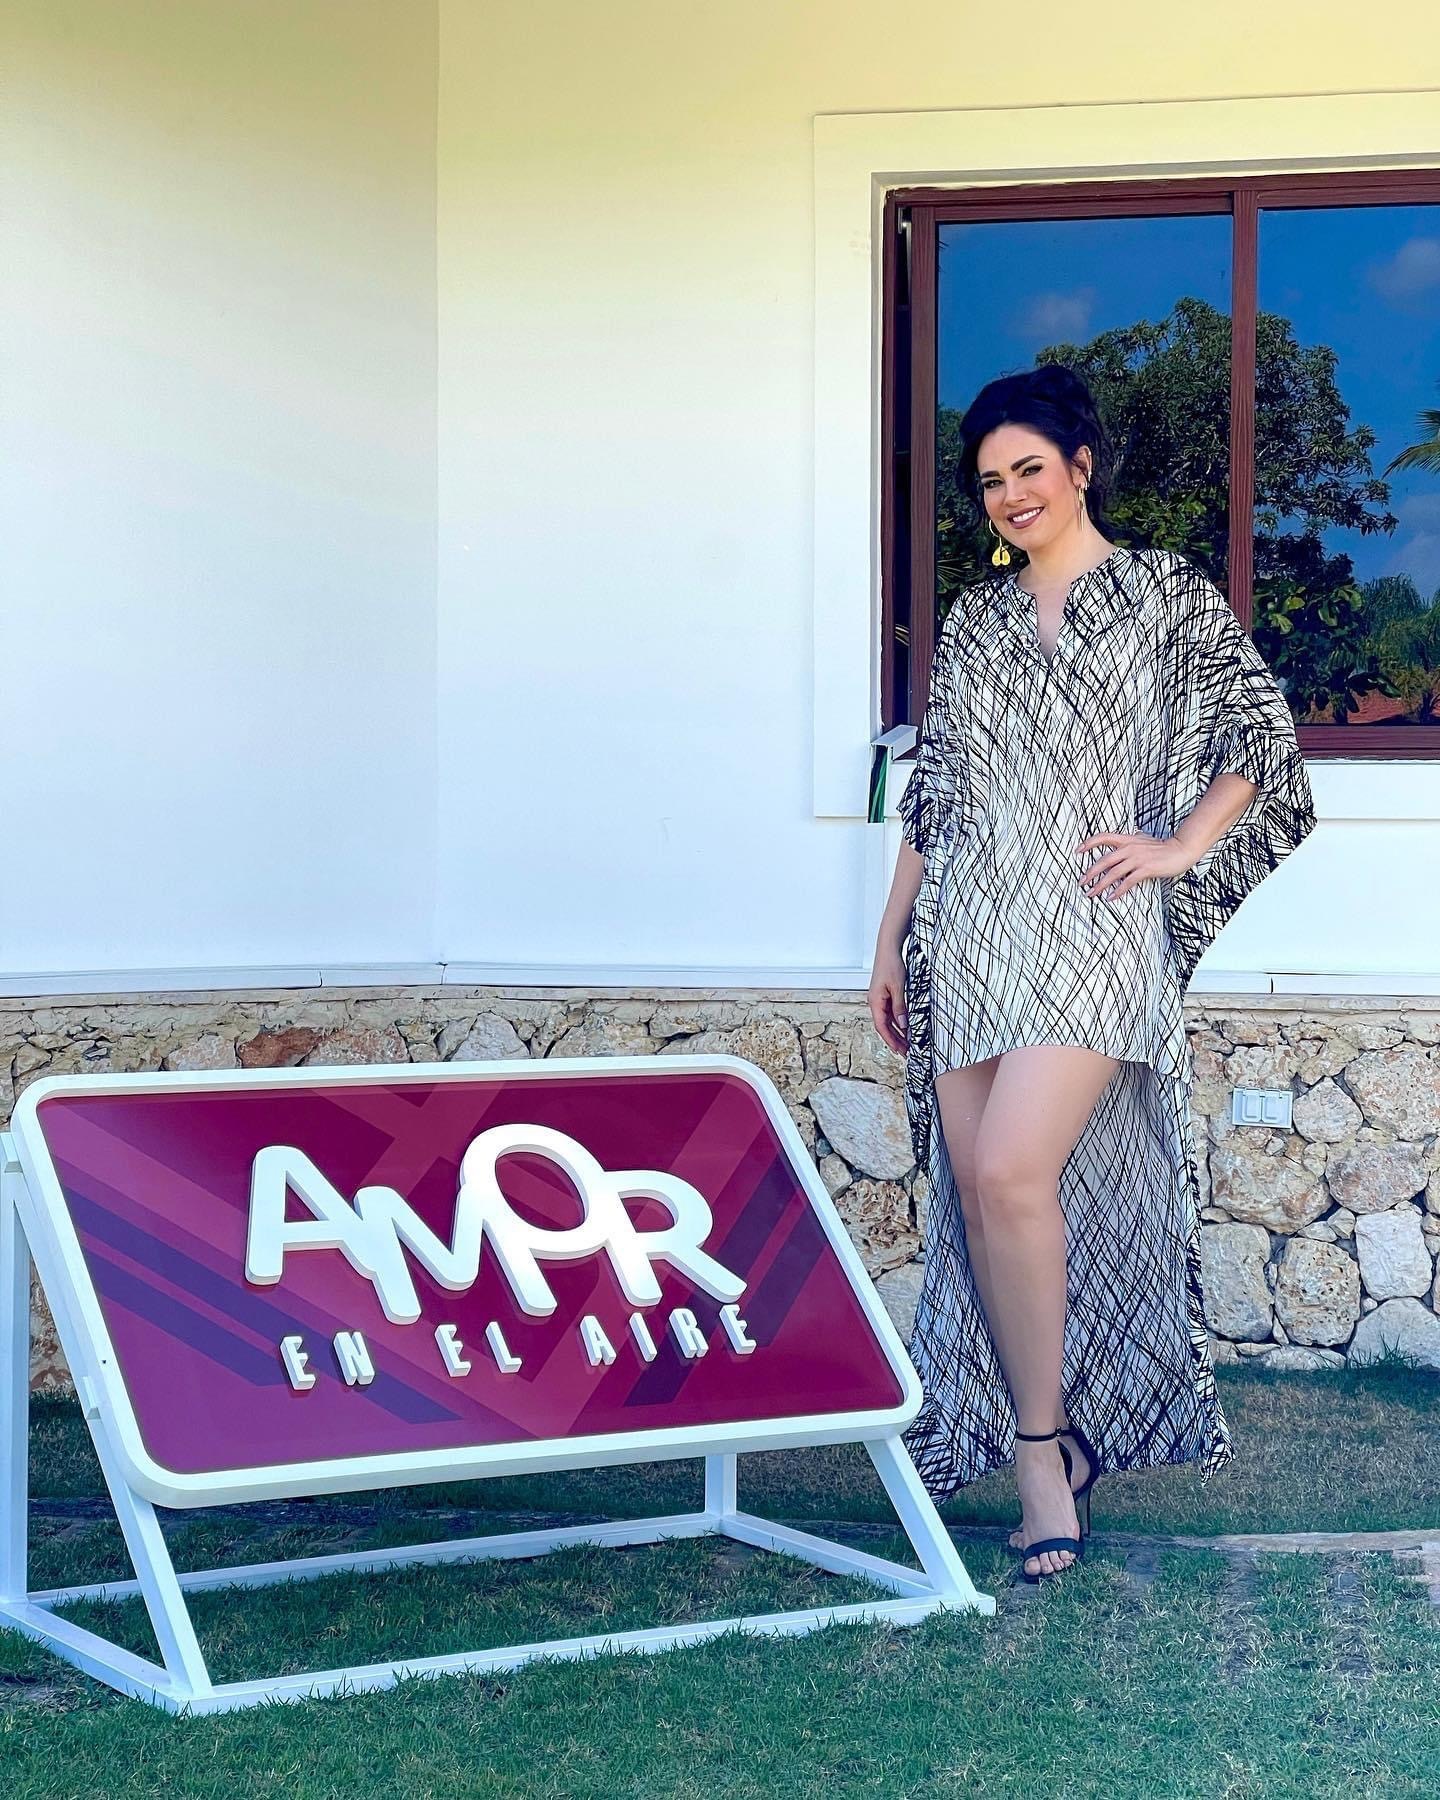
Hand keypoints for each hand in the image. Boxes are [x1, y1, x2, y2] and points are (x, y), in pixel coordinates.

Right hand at [868, 944, 908, 1054]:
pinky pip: (891, 1013)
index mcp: (875, 1002)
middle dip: (895, 1040)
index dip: (890, 1040)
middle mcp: (876, 1002)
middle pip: (884, 1027)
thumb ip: (900, 1006)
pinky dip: (898, 1022)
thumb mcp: (898, 987)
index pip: (881, 1027)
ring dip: (897, 1032)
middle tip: (906, 1052)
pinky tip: (906, 1027)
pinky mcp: (886, 995)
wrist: (888, 948)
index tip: (899, 1050)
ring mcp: (880, 999)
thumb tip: (904, 1024)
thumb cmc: (891, 964)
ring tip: (907, 1043)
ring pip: (888, 1021)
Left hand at [1073, 831, 1196, 900]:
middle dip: (1090, 872)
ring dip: (1100, 885)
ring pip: (1113, 873)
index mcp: (1127, 840)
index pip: (1103, 837)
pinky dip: (1118, 891)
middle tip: (1081, 882)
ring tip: (1092, 893)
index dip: (1089, 843)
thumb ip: (1131, 842)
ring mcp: (1137, 858)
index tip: (1077, 851)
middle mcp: (1129, 848)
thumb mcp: (1143, 840)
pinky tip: (1111, 897)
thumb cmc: (1163, 847)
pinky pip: (1128, 882)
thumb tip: (1124, 842)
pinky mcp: (1146, 869)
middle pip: (1104, 860)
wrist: (1181, 849)